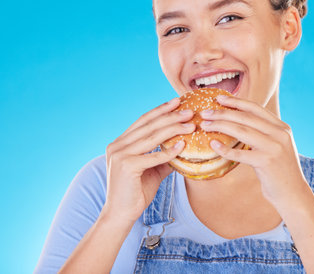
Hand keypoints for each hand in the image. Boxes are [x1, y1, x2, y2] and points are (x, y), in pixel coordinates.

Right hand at [101, 97, 194, 225]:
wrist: (120, 215)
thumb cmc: (135, 192)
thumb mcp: (152, 170)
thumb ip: (164, 158)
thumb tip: (183, 148)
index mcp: (120, 143)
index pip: (143, 121)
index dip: (160, 110)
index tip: (177, 102)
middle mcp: (117, 145)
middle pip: (148, 125)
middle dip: (170, 116)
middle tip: (189, 112)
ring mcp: (119, 155)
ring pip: (151, 137)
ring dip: (173, 129)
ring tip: (190, 125)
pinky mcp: (125, 166)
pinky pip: (152, 156)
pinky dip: (168, 151)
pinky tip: (182, 145)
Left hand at [200, 95, 307, 211]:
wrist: (293, 194)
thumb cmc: (279, 170)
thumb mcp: (276, 146)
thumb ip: (263, 133)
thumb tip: (238, 121)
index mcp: (281, 127)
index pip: (255, 108)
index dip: (236, 101)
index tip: (218, 98)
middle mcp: (280, 134)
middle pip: (246, 118)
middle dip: (223, 113)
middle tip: (205, 113)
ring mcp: (274, 147)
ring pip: (242, 131)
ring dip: (220, 126)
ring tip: (205, 125)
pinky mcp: (267, 162)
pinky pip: (240, 154)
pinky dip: (225, 149)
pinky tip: (213, 145)